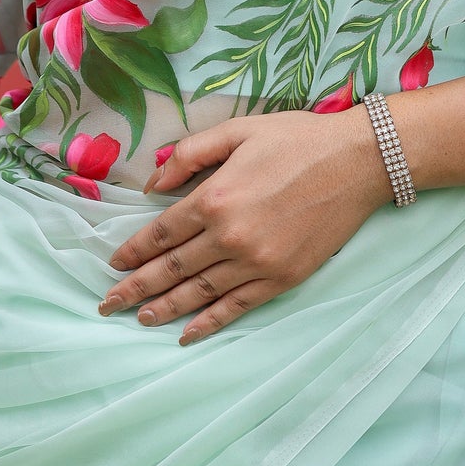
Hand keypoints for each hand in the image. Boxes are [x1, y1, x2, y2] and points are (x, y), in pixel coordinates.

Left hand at [99, 106, 390, 345]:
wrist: (357, 162)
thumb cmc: (295, 139)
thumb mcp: (237, 131)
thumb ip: (190, 154)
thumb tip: (151, 185)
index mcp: (215, 197)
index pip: (161, 233)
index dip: (134, 252)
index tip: (113, 266)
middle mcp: (230, 236)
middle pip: (172, 269)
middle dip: (135, 289)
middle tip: (107, 305)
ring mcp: (257, 262)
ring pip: (199, 294)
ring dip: (164, 309)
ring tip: (139, 319)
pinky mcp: (281, 279)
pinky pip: (236, 307)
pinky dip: (209, 323)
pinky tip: (187, 334)